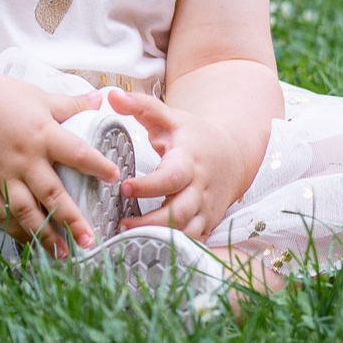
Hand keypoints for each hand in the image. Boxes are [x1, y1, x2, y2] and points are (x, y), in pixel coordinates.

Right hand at [0, 83, 117, 255]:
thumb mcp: (38, 97)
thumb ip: (69, 104)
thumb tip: (100, 98)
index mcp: (42, 134)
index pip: (75, 152)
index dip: (96, 165)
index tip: (114, 177)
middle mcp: (24, 159)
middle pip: (52, 194)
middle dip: (72, 220)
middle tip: (90, 240)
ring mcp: (3, 175)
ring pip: (26, 211)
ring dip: (45, 235)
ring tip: (63, 253)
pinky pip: (2, 214)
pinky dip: (17, 231)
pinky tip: (32, 244)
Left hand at [108, 88, 259, 239]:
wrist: (232, 154)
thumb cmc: (193, 135)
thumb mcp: (170, 117)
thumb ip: (142, 106)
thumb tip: (111, 95)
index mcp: (189, 162)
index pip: (171, 178)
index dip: (149, 186)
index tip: (125, 187)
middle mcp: (199, 189)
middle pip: (179, 212)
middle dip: (151, 222)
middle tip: (121, 223)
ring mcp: (205, 209)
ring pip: (187, 232)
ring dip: (161, 239)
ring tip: (129, 237)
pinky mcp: (207, 222)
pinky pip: (194, 242)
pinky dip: (175, 248)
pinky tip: (149, 248)